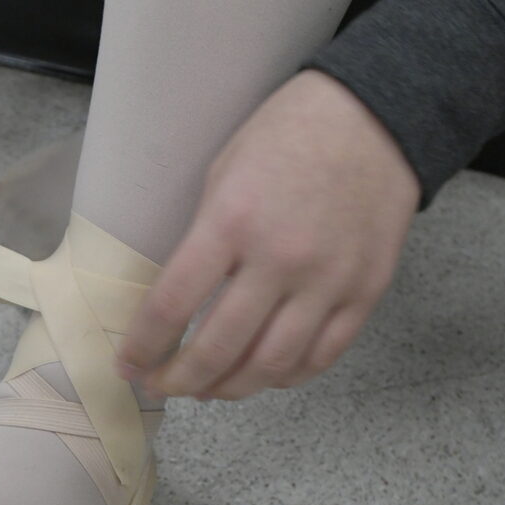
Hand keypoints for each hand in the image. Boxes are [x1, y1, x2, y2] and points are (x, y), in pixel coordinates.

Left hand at [115, 69, 420, 400]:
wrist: (375, 115)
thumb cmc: (287, 135)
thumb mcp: (223, 173)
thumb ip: (203, 240)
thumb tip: (178, 303)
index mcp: (231, 221)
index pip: (171, 306)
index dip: (144, 347)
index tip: (129, 365)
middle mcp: (280, 259)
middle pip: (219, 349)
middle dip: (180, 380)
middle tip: (163, 386)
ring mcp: (328, 281)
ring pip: (271, 366)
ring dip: (231, 388)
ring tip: (209, 389)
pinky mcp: (366, 292)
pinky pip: (321, 356)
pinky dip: (286, 376)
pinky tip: (263, 375)